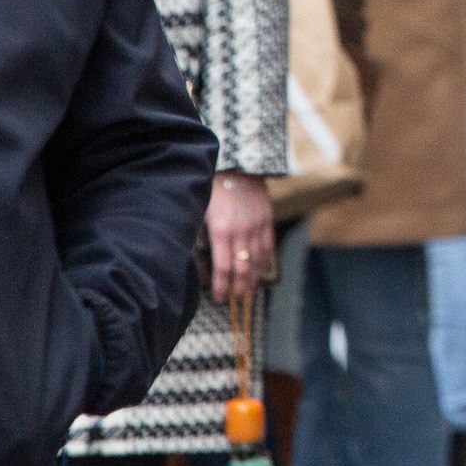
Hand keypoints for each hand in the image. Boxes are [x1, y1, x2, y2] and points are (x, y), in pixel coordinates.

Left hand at [205, 173, 275, 300]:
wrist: (236, 165)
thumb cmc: (212, 189)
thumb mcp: (200, 212)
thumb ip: (201, 236)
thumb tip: (197, 260)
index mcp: (222, 230)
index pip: (224, 267)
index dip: (222, 286)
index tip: (218, 297)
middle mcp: (241, 231)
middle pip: (243, 268)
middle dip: (239, 287)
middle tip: (235, 300)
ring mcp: (257, 225)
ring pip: (258, 260)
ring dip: (253, 278)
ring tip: (248, 292)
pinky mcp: (267, 219)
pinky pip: (268, 246)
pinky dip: (264, 262)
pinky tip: (260, 271)